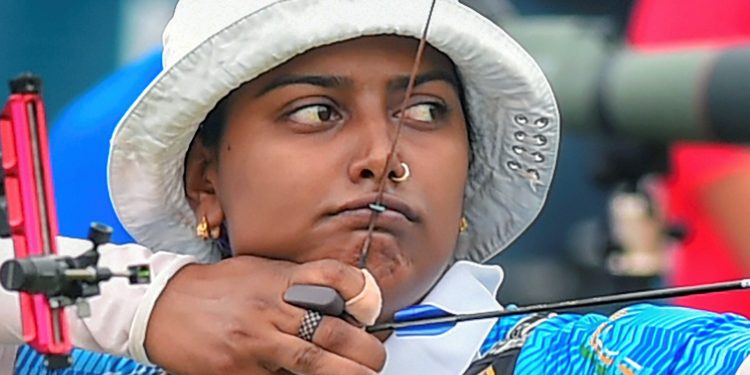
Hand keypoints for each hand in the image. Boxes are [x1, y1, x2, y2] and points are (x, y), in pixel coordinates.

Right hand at [145, 256, 385, 374]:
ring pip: (311, 363)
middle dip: (364, 350)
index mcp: (278, 280)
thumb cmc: (216, 288)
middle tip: (376, 358)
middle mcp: (270, 309)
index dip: (361, 292)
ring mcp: (254, 343)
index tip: (371, 308)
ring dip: (345, 373)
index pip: (331, 278)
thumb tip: (339, 302)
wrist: (162, 305)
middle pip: (330, 331)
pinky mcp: (238, 371)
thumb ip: (296, 284)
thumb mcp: (259, 271)